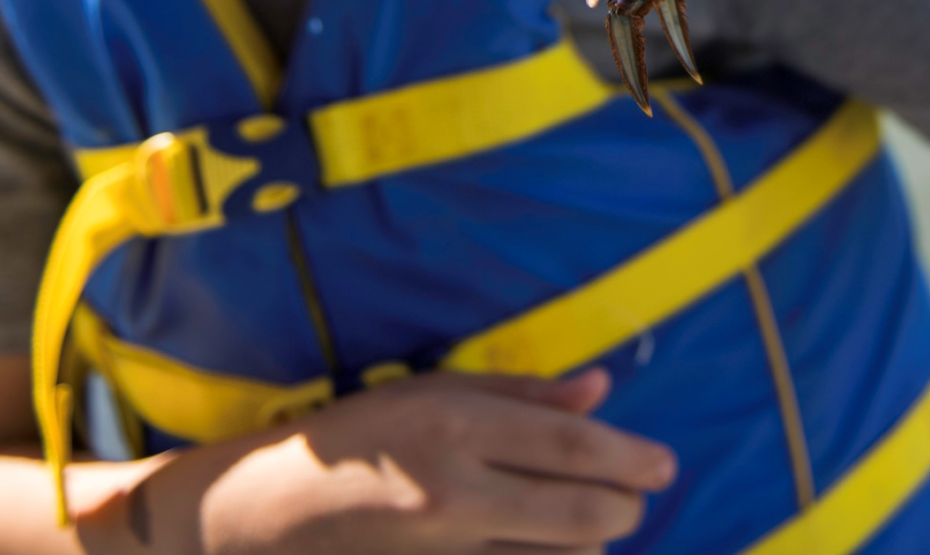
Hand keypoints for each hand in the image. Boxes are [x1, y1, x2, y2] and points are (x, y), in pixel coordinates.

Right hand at [147, 368, 675, 554]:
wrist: (263, 518)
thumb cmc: (357, 439)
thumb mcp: (432, 392)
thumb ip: (522, 395)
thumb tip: (602, 390)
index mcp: (455, 427)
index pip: (573, 447)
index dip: (633, 457)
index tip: (667, 464)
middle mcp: (454, 492)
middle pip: (582, 513)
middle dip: (625, 506)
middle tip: (634, 495)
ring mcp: (444, 552)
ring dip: (587, 543)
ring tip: (583, 521)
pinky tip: (546, 548)